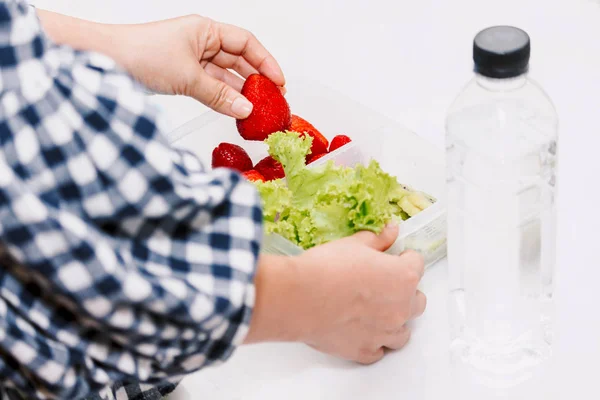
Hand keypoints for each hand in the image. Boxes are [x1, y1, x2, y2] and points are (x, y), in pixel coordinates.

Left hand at [37, 11, 284, 118]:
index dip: (266, 62)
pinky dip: (223, 98)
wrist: (105, 60)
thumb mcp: (188, 77)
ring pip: (225, 76)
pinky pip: (211, 86)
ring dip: (240, 93)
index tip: (279, 82)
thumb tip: (245, 109)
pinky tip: (234, 110)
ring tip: (257, 111)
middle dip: (256, 80)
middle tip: (273, 101)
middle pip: (238, 60)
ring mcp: (192, 59)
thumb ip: (219, 95)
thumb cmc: (140, 53)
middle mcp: (201, 42)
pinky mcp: (183, 75)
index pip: (246, 43)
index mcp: (205, 30)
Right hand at [246, 223, 426, 364]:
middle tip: (386, 285)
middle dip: (406, 292)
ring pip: (403, 332)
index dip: (405, 259)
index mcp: (402, 277)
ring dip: (395, 321)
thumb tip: (391, 231)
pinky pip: (379, 351)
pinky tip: (363, 332)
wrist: (299, 297)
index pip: (417, 265)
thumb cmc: (326, 268)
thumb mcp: (353, 245)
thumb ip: (377, 240)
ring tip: (378, 312)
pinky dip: (374, 343)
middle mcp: (400, 308)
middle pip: (417, 301)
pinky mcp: (364, 351)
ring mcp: (384, 333)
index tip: (396, 258)